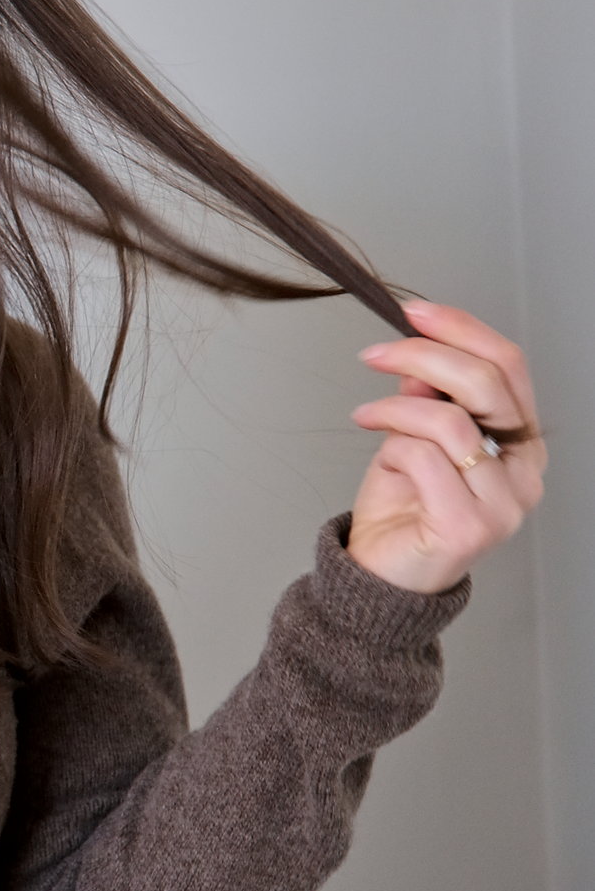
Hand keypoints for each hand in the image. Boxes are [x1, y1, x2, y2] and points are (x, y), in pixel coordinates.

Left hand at [347, 299, 545, 593]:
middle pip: (487, 383)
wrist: (380, 579)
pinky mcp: (471, 526)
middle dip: (424, 355)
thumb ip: (426, 398)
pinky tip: (379, 451)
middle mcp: (524, 472)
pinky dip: (393, 443)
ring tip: (366, 415)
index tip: (413, 312)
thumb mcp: (410, 437)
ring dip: (397, 407)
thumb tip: (418, 358)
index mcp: (520, 444)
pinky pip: (427, 456)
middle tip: (376, 353)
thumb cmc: (402, 511)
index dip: (461, 328)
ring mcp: (504, 502)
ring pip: (452, 419)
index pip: (509, 366)